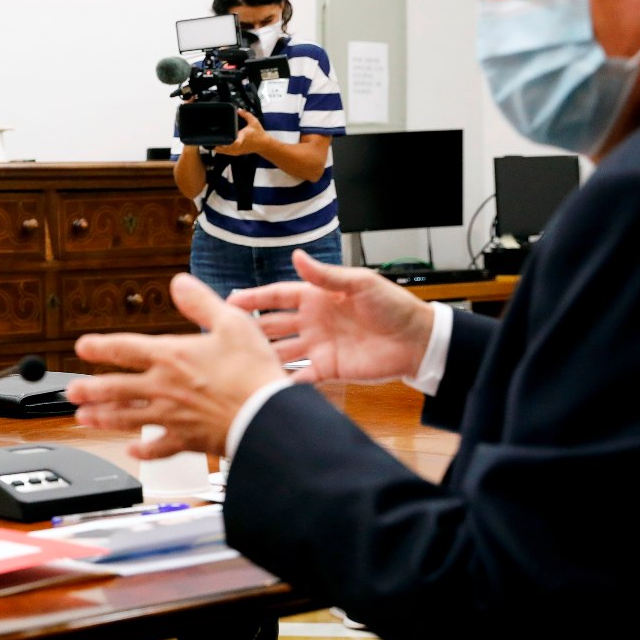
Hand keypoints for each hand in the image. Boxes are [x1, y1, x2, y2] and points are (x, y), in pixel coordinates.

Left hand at [66, 273, 286, 458]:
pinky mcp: (186, 440)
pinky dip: (143, 451)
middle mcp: (163, 388)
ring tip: (84, 419)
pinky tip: (132, 450)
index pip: (125, 349)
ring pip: (127, 418)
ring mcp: (171, 417)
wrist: (266, 416)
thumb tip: (179, 282)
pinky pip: (158, 448)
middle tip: (70, 392)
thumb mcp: (231, 323)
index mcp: (171, 357)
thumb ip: (201, 303)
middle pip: (116, 388)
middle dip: (90, 389)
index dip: (100, 347)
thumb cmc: (252, 371)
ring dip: (103, 418)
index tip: (82, 347)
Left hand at [211, 109, 267, 156]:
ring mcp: (236, 151)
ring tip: (213, 139)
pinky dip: (220, 149)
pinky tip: (217, 144)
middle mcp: (238, 146)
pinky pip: (225, 153)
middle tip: (212, 135)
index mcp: (241, 137)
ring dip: (217, 146)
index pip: (233, 141)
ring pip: (222, 151)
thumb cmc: (259, 134)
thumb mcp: (254, 121)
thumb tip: (238, 109)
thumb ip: (245, 114)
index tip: (220, 138)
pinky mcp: (236, 153)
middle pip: (222, 147)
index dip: (225, 140)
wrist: (264, 144)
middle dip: (216, 141)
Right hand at [226, 249, 435, 383]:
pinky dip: (284, 379)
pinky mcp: (328, 369)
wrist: (417, 340)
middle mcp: (312, 321)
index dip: (254, 298)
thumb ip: (326, 276)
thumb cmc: (393, 306)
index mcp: (316, 297)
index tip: (229, 301)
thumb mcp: (360, 283)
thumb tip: (296, 256)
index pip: (277, 296)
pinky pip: (300, 375)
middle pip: (272, 324)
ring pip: (281, 350)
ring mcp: (317, 346)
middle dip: (249, 328)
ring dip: (262, 355)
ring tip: (237, 361)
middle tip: (222, 334)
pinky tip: (266, 384)